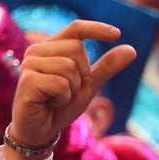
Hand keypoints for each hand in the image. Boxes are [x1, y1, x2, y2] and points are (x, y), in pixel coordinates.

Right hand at [8, 20, 136, 158]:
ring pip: (69, 67)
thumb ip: (107, 67)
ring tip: (57, 97)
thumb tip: (131, 50)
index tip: (117, 34)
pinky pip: (60, 84)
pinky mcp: (27, 81)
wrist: (40, 131)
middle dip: (82, 74)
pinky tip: (50, 103)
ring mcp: (29, 64)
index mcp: (52, 47)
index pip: (76, 28)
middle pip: (77, 49)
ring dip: (72, 88)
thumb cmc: (61, 106)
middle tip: (67, 90)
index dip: (96, 29)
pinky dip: (63, 98)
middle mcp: (37, 51)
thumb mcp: (89, 85)